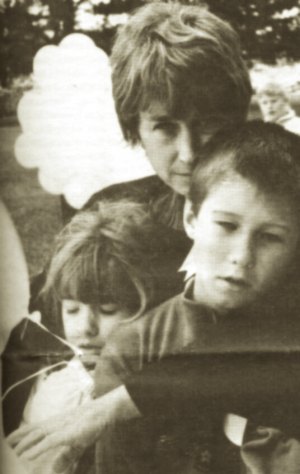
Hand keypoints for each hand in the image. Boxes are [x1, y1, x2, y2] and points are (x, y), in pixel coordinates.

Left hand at [7, 386, 139, 472]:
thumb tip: (53, 469)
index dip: (19, 434)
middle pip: (30, 431)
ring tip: (10, 454)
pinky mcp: (68, 433)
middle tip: (3, 448)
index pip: (33, 428)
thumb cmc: (92, 424)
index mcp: (55, 423)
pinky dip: (36, 449)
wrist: (106, 411)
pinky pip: (48, 442)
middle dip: (15, 440)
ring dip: (22, 445)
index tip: (7, 441)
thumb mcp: (76, 441)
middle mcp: (55, 423)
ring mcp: (61, 426)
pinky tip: (26, 456)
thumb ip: (64, 455)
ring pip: (36, 436)